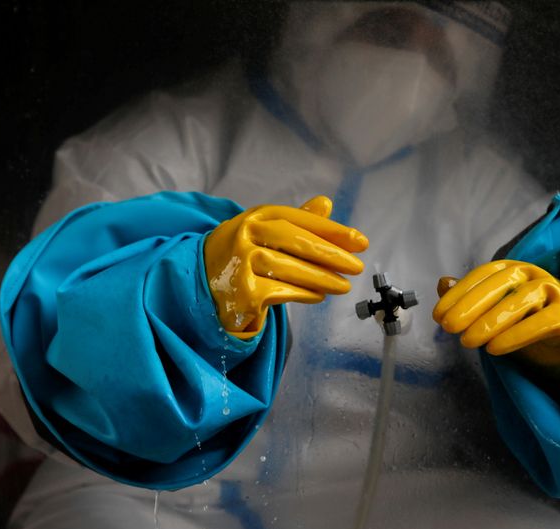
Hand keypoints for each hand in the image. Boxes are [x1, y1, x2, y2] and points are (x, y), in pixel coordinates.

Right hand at [204, 195, 368, 337]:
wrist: (198, 281)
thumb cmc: (240, 253)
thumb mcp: (264, 230)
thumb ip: (297, 220)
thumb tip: (326, 203)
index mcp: (257, 216)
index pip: (301, 220)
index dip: (334, 231)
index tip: (360, 242)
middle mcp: (246, 234)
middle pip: (299, 242)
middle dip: (333, 256)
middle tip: (357, 267)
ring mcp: (242, 262)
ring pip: (292, 269)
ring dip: (323, 279)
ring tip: (343, 286)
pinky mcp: (242, 290)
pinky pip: (282, 291)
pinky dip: (304, 294)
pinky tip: (318, 295)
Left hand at [433, 260, 559, 375]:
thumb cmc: (529, 325)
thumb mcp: (495, 313)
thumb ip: (470, 299)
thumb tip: (443, 283)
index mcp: (515, 270)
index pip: (484, 275)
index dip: (459, 293)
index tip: (438, 315)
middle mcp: (535, 275)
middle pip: (501, 284)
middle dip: (470, 305)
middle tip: (448, 327)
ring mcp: (556, 292)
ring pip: (521, 301)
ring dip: (491, 321)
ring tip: (468, 342)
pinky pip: (544, 322)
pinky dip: (518, 334)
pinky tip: (496, 349)